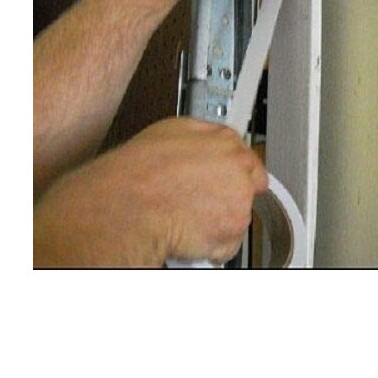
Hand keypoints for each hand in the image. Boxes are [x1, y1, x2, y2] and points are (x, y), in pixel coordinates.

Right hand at [33, 117, 268, 266]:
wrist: (130, 206)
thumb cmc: (139, 172)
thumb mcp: (170, 131)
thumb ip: (200, 137)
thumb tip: (205, 141)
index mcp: (225, 142)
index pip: (247, 159)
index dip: (233, 174)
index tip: (225, 182)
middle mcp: (238, 168)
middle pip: (247, 188)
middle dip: (229, 197)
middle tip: (200, 204)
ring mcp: (239, 200)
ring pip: (236, 217)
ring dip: (218, 222)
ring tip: (187, 218)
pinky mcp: (233, 230)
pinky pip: (226, 245)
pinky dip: (211, 246)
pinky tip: (189, 234)